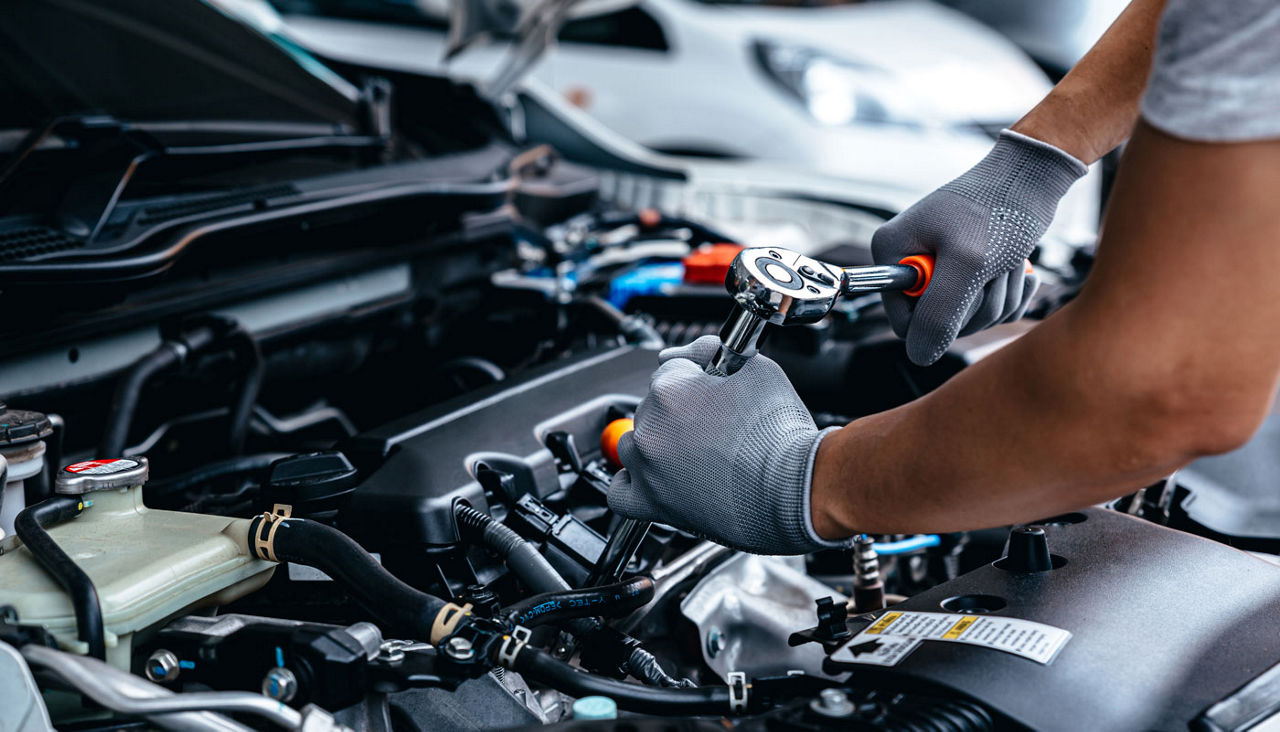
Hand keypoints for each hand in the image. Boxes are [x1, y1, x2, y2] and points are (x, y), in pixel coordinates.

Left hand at [607, 336, 851, 554]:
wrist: (794, 489)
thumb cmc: (781, 434)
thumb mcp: (757, 369)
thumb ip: (714, 349)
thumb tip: (694, 350)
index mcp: (670, 389)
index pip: (671, 368)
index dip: (696, 376)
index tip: (713, 388)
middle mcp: (651, 426)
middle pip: (652, 406)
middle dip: (680, 411)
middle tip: (715, 425)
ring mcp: (647, 467)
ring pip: (634, 444)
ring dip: (657, 444)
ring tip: (694, 453)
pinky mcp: (652, 504)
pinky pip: (620, 492)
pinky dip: (632, 483)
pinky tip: (654, 478)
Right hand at [871, 129, 1086, 365]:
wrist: (1034, 175)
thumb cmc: (1000, 207)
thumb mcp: (968, 264)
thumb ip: (938, 314)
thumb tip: (919, 356)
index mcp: (893, 253)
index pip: (903, 322)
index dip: (938, 319)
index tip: (965, 288)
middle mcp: (910, 261)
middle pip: (938, 323)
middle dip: (976, 304)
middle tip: (992, 268)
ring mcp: (940, 268)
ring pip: (969, 318)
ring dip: (998, 297)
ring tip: (1006, 261)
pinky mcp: (969, 272)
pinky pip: (988, 308)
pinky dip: (1010, 294)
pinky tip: (1017, 268)